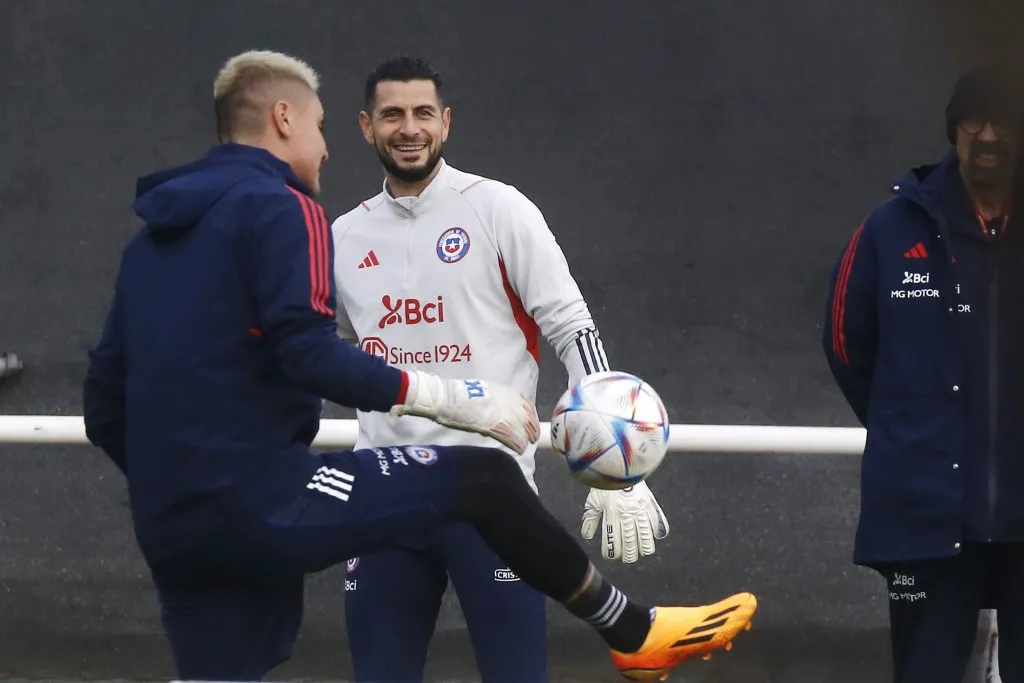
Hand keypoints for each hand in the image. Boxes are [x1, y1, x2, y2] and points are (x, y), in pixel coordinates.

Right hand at [391, 369, 539, 454]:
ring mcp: (502, 412)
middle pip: (527, 417)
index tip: (532, 425)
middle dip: (531, 429)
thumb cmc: (460, 395)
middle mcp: (508, 400)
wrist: (448, 397)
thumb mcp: (483, 390)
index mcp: (505, 391)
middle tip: (533, 439)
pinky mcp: (495, 424)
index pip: (526, 405)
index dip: (531, 417)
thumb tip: (502, 410)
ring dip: (525, 439)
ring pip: (522, 428)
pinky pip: (512, 436)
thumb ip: (496, 400)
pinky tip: (519, 449)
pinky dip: (517, 444)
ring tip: (526, 446)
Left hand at [580, 480, 669, 562]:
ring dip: (644, 546)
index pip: (613, 540)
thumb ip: (591, 519)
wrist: (619, 465)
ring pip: (645, 534)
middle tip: (628, 559)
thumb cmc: (604, 485)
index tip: (611, 556)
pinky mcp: (649, 503)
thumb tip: (588, 536)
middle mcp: (626, 513)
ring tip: (643, 552)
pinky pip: (657, 519)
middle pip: (630, 540)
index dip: (612, 552)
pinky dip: (657, 529)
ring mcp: (640, 508)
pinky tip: (655, 537)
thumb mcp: (593, 501)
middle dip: (629, 553)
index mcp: (611, 514)